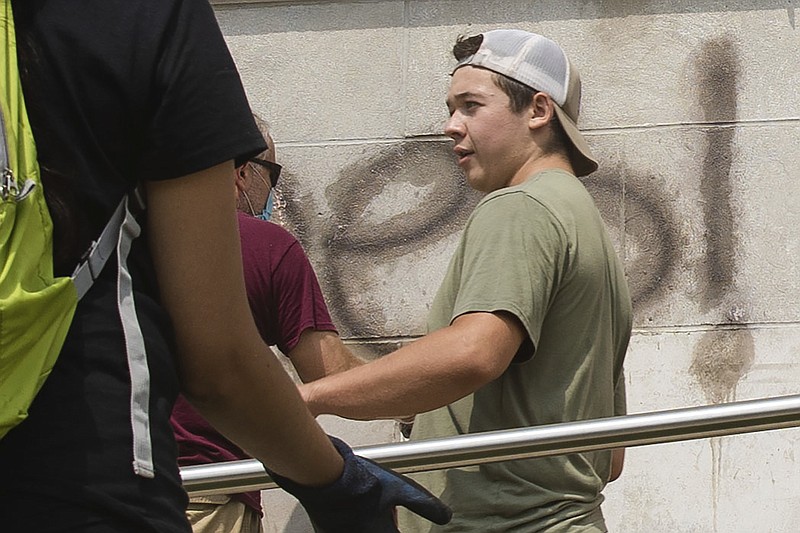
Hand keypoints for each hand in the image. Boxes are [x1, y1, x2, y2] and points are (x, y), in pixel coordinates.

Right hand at [268, 436, 451, 531]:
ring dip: (375, 526)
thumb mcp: (402, 489)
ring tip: (373, 511)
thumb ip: (425, 505)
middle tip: (391, 514)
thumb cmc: (362, 483)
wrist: (324, 476)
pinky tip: (357, 511)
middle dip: (390, 527)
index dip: (403, 532)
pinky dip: (357, 524)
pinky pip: (350, 530)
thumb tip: (447, 517)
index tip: (400, 526)